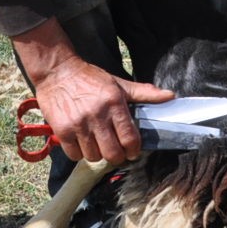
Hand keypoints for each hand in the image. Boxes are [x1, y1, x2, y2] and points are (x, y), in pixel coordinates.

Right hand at [14, 22, 173, 163]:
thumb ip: (143, 93)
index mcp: (114, 103)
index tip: (132, 151)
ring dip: (97, 153)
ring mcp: (78, 124)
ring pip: (94, 156)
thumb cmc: (89, 78)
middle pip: (113, 153)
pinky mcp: (62, 130)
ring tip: (96, 143)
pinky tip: (81, 141)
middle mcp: (97, 115)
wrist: (56, 71)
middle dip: (117, 156)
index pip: (130, 138)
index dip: (133, 150)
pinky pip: (75, 155)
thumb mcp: (118, 83)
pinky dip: (79, 152)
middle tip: (115, 150)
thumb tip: (170, 96)